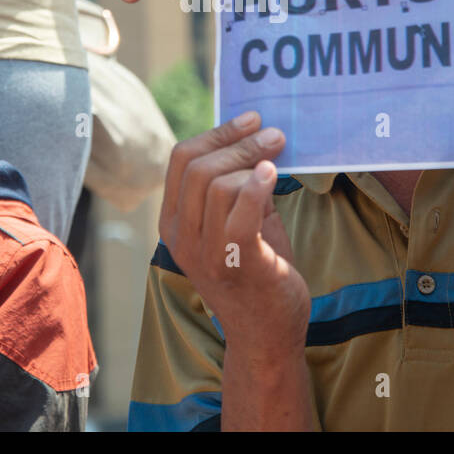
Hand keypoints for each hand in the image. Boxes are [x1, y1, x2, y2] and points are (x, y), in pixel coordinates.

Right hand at [159, 111, 308, 353]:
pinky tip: (273, 175)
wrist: (267, 333)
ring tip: (278, 155)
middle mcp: (182, 237)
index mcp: (174, 222)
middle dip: (238, 142)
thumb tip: (257, 140)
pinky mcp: (236, 263)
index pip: (181, 160)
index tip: (250, 119)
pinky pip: (240, 213)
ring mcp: (206, 253)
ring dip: (252, 161)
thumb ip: (237, 187)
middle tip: (273, 134)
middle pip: (198, 167)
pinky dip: (257, 187)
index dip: (216, 133)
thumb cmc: (257, 271)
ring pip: (217, 184)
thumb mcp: (237, 222)